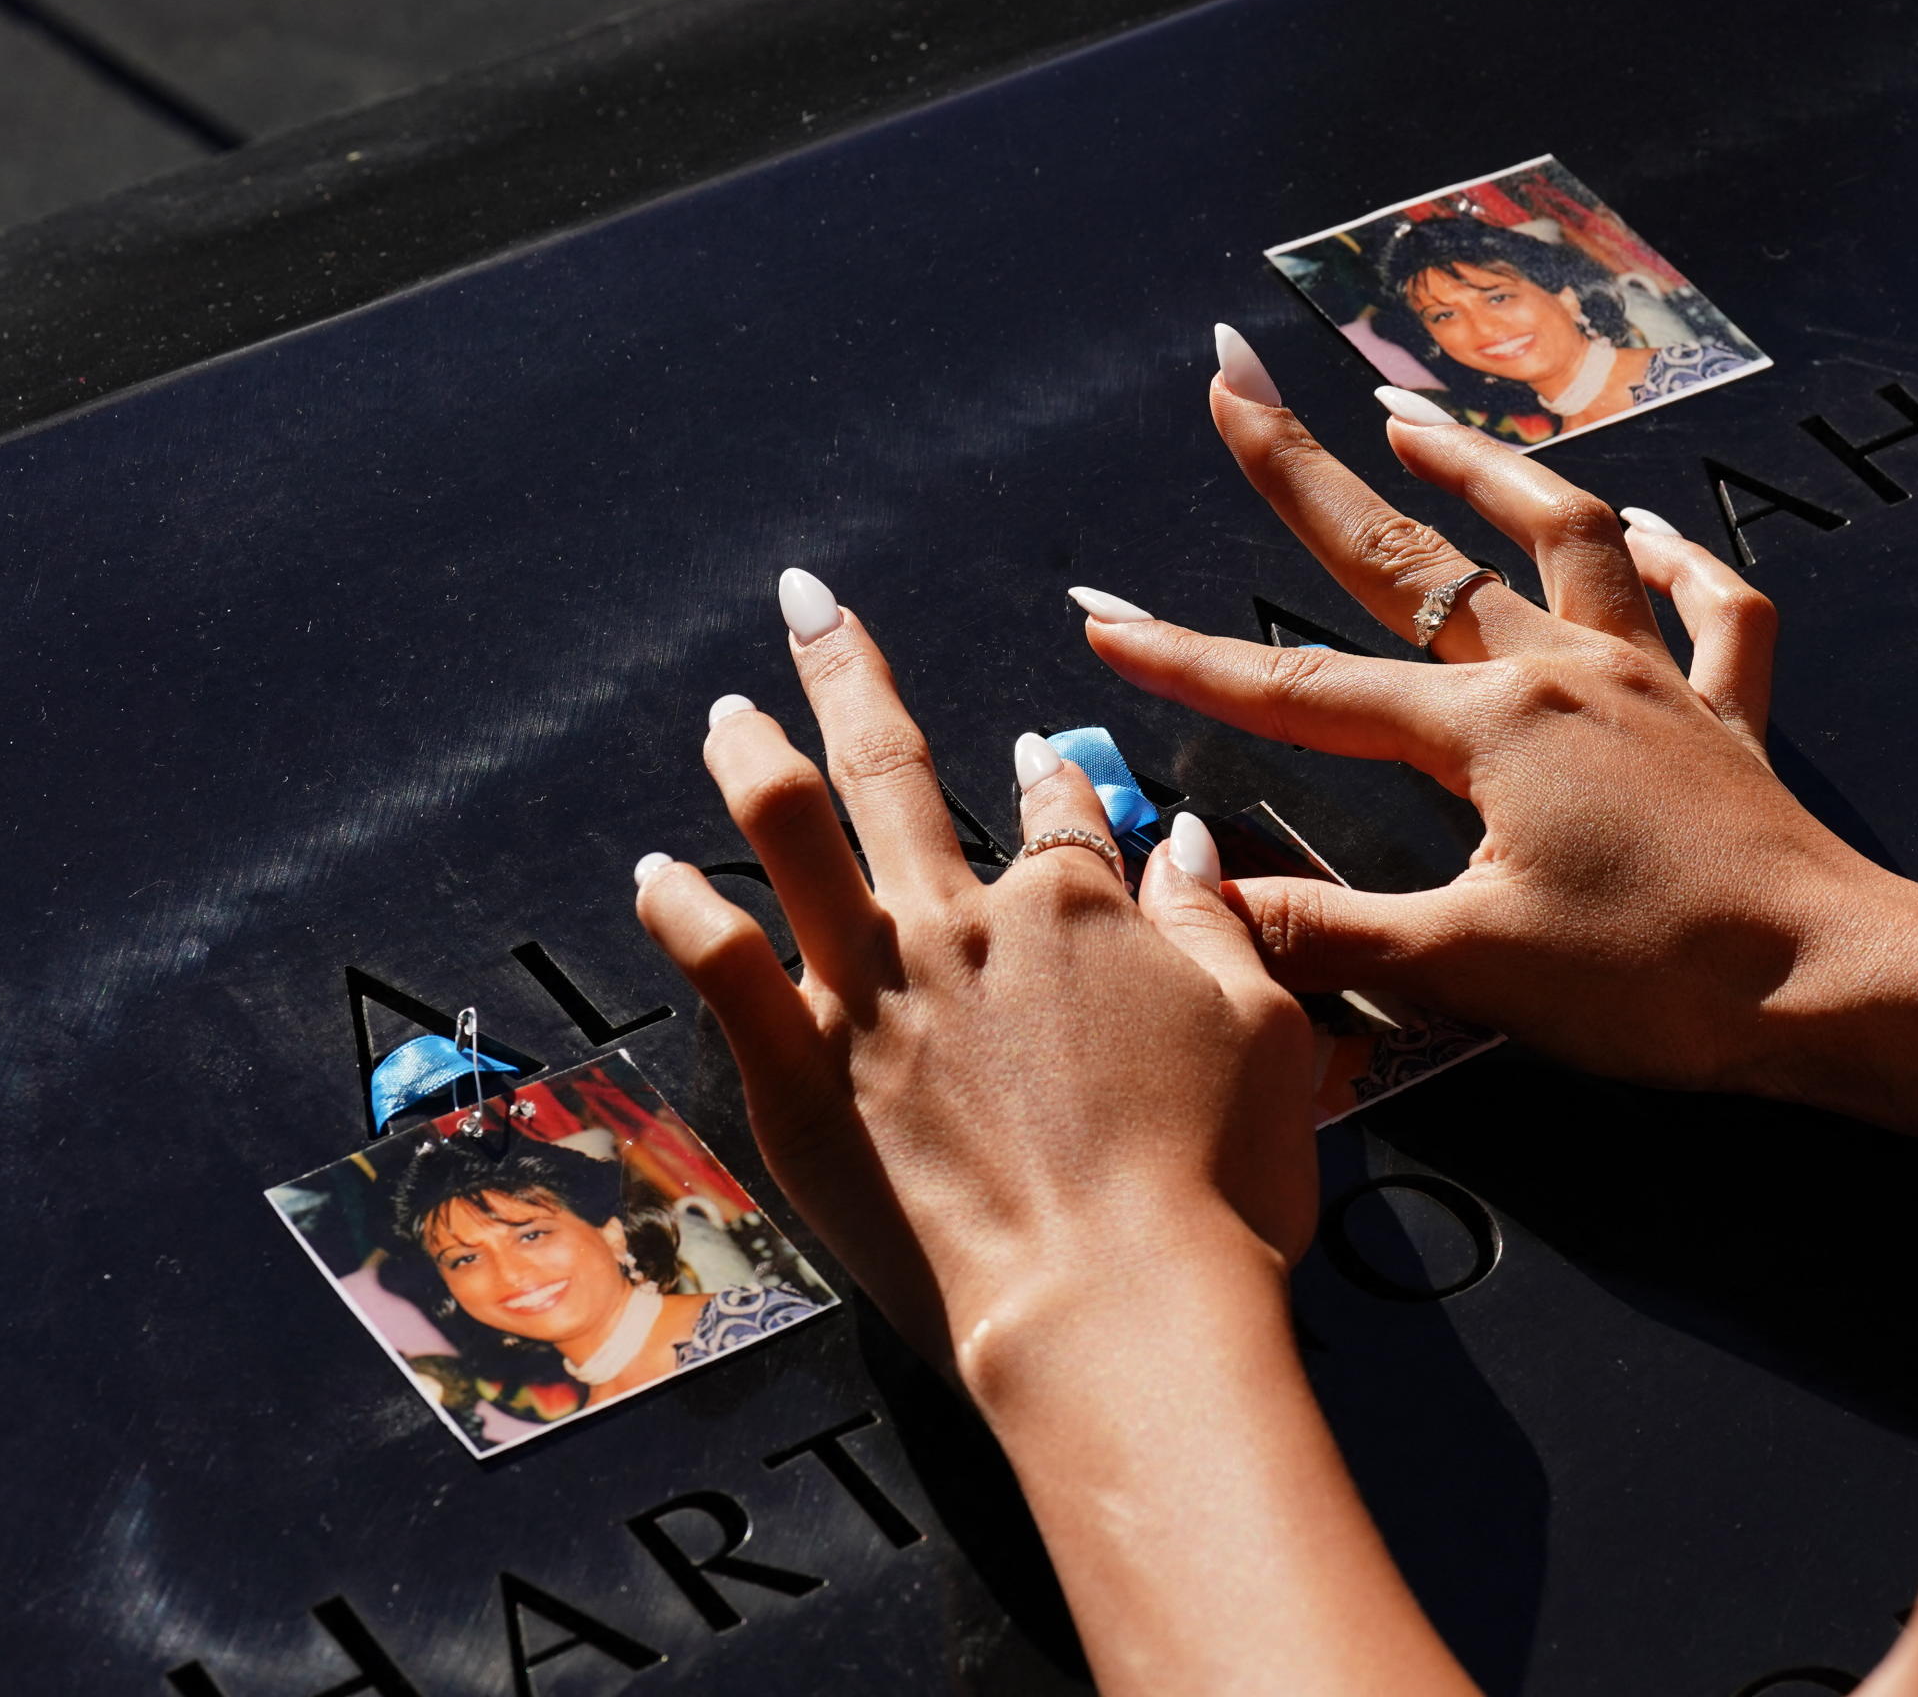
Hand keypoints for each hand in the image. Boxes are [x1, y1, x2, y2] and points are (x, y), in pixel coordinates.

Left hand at [632, 574, 1318, 1394]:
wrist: (1117, 1311)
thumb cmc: (1214, 1189)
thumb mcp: (1264, 1031)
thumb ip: (1214, 927)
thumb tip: (1181, 846)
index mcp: (1077, 909)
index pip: (1063, 806)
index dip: (1055, 775)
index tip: (1042, 757)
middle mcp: (961, 926)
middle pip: (893, 766)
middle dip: (845, 669)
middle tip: (808, 606)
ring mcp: (871, 996)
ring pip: (788, 834)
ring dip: (749, 756)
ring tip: (726, 710)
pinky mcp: (801, 1078)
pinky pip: (716, 964)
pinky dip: (678, 906)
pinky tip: (653, 872)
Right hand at [1071, 329, 1917, 1162]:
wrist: (1838, 985)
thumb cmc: (1658, 983)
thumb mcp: (1467, 968)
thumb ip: (1325, 931)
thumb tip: (1201, 902)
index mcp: (1489, 726)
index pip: (1303, 687)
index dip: (1188, 658)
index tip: (1097, 614)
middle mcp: (1566, 673)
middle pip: (1409, 555)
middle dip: (1303, 469)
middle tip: (1231, 381)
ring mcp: (1654, 682)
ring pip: (1564, 535)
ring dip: (1483, 466)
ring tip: (1408, 412)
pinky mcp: (1731, 719)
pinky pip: (1715, 608)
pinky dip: (1677, 559)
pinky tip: (1646, 531)